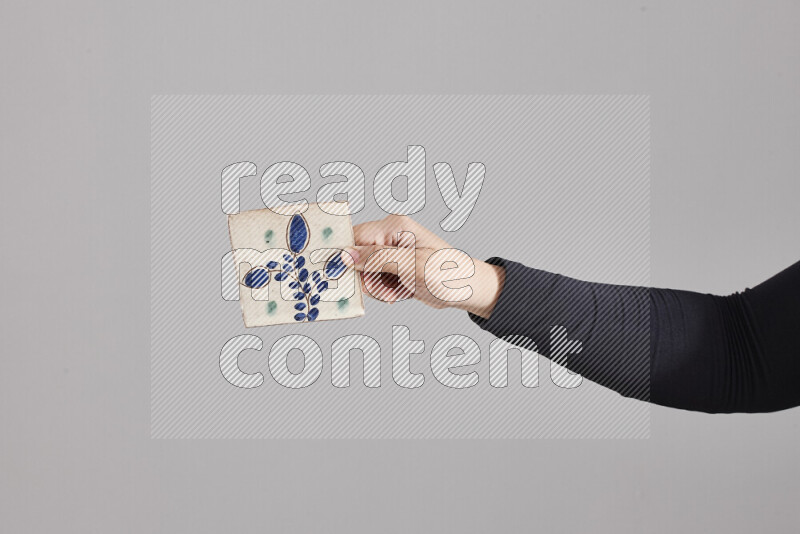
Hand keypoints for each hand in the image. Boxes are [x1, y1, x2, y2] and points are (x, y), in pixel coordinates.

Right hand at [344, 215, 504, 318]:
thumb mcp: (411, 266)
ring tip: (396, 292)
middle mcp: (390, 236)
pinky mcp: (393, 268)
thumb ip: (377, 259)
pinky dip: (383, 291)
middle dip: (366, 277)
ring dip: (376, 287)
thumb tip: (346, 256)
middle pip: (356, 257)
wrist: (467, 290)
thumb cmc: (447, 274)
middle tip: (383, 289)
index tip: (340, 273)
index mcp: (394, 226)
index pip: (355, 235)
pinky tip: (400, 293)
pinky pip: (374, 281)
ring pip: (364, 272)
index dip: (345, 255)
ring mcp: (392, 253)